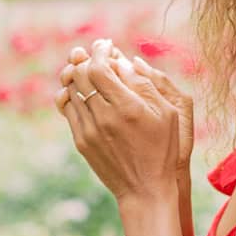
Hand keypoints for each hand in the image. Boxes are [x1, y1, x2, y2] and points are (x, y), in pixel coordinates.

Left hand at [55, 38, 179, 206]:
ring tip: (87, 70)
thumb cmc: (163, 149)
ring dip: (76, 75)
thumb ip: (146, 84)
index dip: (99, 51)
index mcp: (127, 107)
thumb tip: (124, 62)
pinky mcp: (81, 141)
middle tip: (94, 54)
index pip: (98, 67)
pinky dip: (71, 94)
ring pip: (70, 90)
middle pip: (79, 75)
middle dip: (85, 59)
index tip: (106, 45)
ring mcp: (89, 130)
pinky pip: (68, 109)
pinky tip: (82, 91)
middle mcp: (104, 117)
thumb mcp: (167, 114)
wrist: (145, 189)